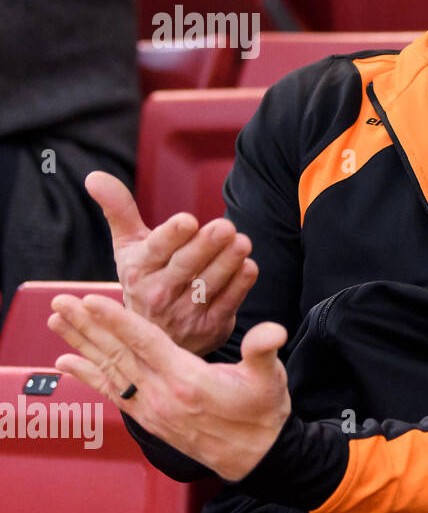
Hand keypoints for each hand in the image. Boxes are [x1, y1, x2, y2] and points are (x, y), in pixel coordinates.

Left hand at [49, 293, 289, 481]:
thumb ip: (264, 351)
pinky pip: (112, 393)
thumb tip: (273, 331)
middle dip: (87, 326)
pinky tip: (67, 362)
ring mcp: (152, 409)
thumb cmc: (263, 412)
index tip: (91, 300)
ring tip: (57, 321)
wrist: (256, 456)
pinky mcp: (149, 418)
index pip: (146, 343)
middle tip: (60, 301)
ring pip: (109, 370)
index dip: (118, 321)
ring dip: (81, 344)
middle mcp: (163, 396)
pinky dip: (88, 376)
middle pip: (117, 354)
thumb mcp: (269, 378)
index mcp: (189, 380)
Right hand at [86, 171, 257, 356]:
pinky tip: (249, 267)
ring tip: (242, 242)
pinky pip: (227, 304)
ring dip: (227, 263)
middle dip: (206, 246)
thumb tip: (94, 176)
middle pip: (185, 266)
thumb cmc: (144, 278)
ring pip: (209, 285)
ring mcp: (184, 313)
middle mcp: (158, 293)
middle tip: (226, 227)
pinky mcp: (210, 327)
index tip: (188, 220)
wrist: (151, 336)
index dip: (172, 235)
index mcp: (138, 270)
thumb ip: (119, 211)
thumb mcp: (127, 248)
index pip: (156, 249)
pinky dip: (239, 286)